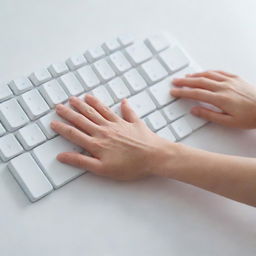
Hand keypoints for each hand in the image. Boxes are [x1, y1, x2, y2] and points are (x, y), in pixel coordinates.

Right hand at [51, 95, 175, 180]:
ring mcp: (117, 124)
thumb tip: (62, 156)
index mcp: (97, 143)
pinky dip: (119, 106)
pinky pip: (122, 111)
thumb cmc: (130, 166)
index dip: (62, 127)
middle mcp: (105, 130)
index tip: (53, 122)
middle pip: (83, 119)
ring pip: (98, 111)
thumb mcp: (102, 169)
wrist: (154, 156)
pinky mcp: (130, 122)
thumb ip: (82, 162)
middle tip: (59, 105)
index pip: (74, 133)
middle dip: (69, 112)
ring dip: (86, 104)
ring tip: (78, 98)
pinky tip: (119, 100)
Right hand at [171, 70, 255, 128]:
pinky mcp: (236, 78)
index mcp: (221, 99)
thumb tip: (194, 110)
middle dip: (184, 81)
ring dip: (195, 75)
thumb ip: (209, 115)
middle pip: (199, 82)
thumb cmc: (250, 117)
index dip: (183, 92)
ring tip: (186, 76)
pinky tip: (204, 73)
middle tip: (175, 81)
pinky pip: (219, 72)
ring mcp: (230, 81)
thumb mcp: (228, 122)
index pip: (196, 93)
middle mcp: (224, 87)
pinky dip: (209, 72)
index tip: (174, 91)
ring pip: (208, 75)